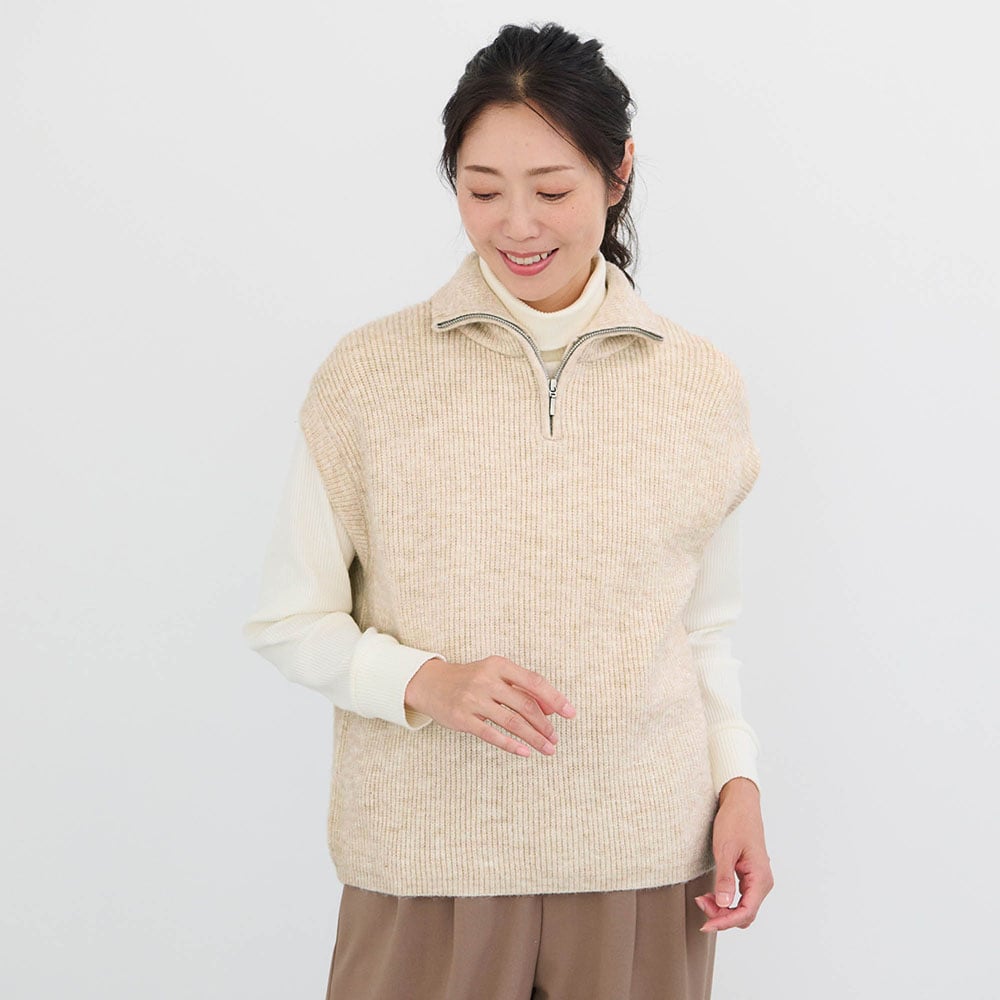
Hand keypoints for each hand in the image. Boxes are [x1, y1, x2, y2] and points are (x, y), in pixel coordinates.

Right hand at [404, 655, 575, 756]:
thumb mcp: (496, 675)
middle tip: (555, 739)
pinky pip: (491, 734)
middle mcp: (486, 680)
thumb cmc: (472, 680)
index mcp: (499, 665)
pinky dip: (511, 745)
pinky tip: (525, 752)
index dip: (554, 698)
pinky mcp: (462, 718)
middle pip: (525, 704)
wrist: (432, 684)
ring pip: (512, 722)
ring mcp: (473, 699)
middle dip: (544, 724)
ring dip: (533, 738)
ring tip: (547, 749)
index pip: (534, 681)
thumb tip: (552, 708)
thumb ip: (522, 688)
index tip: (570, 713)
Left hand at [694, 777, 773, 931]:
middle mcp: (763, 882)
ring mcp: (758, 879)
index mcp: (760, 878)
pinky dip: (726, 901)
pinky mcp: (750, 875)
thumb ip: (725, 878)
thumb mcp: (725, 849)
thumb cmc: (735, 821)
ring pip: (742, 908)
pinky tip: (712, 895)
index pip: (746, 912)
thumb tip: (724, 905)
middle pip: (744, 914)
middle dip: (722, 916)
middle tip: (700, 904)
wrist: (741, 802)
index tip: (706, 925)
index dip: (725, 922)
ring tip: (703, 899)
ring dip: (723, 909)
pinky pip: (740, 898)